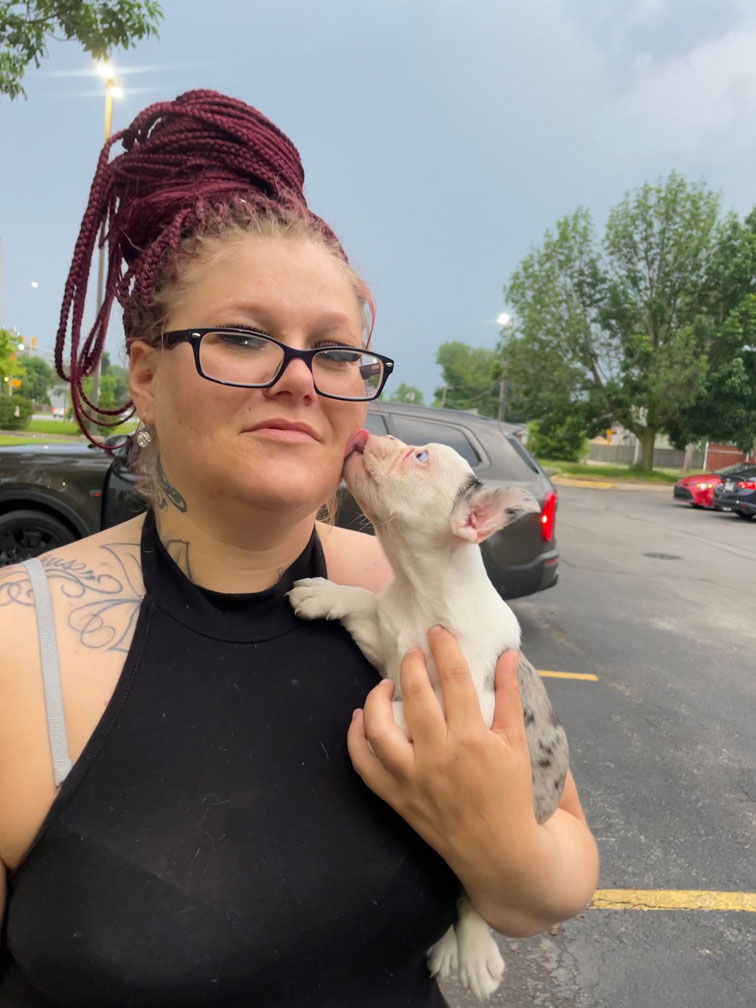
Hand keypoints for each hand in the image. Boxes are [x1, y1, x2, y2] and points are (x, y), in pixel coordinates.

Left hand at [347, 627, 537, 876]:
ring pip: (379, 728)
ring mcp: (413, 779)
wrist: (501, 854)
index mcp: (474, 740)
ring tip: (387, 683)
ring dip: (377, 697)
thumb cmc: (513, 796)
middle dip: (411, 664)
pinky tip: (360, 716)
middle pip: (416, 695)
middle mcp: (439, 756)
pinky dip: (355, 737)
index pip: (455, 679)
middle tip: (414, 652)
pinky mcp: (397, 798)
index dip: (444, 649)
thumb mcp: (519, 745)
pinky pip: (364, 765)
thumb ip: (510, 696)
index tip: (437, 632)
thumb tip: (506, 654)